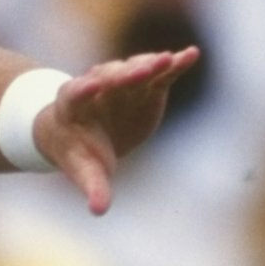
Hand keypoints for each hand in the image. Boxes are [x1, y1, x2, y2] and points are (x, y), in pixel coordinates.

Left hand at [36, 46, 198, 215]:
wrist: (87, 135)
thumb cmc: (79, 152)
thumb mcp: (84, 170)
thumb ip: (93, 186)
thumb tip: (99, 210)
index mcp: (72, 104)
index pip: (75, 93)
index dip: (83, 89)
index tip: (91, 85)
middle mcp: (97, 85)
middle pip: (109, 76)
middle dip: (125, 74)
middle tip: (142, 71)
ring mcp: (123, 83)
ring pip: (135, 68)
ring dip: (150, 64)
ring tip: (168, 61)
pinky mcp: (145, 85)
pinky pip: (161, 73)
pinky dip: (175, 64)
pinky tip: (192, 55)